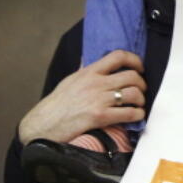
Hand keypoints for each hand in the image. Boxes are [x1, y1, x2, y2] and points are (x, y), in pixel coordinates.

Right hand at [18, 50, 147, 144]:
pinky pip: (129, 113)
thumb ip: (83, 70)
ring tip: (138, 105)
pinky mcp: (100, 117)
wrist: (41, 126)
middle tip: (141, 91)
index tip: (140, 68)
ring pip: (134, 93)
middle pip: (132, 76)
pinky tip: (135, 116)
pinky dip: (137, 115)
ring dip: (141, 100)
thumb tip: (86, 58)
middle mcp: (95, 83)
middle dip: (142, 84)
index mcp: (88, 72)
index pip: (118, 56)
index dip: (135, 60)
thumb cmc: (55, 106)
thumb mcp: (68, 81)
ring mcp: (98, 100)